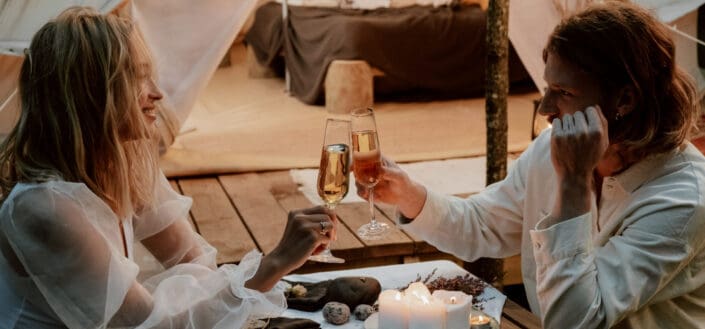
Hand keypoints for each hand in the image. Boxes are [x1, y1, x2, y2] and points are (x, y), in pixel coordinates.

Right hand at [271, 206, 334, 270]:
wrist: (281, 260)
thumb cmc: (292, 246)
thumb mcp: (298, 228)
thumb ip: (309, 221)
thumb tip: (332, 219)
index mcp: (296, 213)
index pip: (321, 208)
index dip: (330, 217)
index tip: (332, 227)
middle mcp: (300, 217)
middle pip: (328, 214)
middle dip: (334, 225)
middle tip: (333, 237)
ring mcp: (306, 226)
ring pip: (330, 225)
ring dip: (330, 236)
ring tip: (322, 245)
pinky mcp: (312, 237)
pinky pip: (327, 238)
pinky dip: (325, 245)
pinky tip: (315, 251)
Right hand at [355, 156, 426, 218]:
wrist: (404, 196)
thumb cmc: (403, 181)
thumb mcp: (398, 176)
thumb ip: (388, 172)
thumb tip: (379, 170)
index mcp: (377, 160)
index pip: (362, 157)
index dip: (354, 161)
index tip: (350, 167)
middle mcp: (370, 169)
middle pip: (356, 170)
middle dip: (357, 177)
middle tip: (363, 183)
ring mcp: (368, 180)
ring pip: (357, 182)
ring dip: (361, 188)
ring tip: (368, 193)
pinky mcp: (367, 190)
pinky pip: (361, 193)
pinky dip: (365, 196)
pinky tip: (375, 197)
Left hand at [547, 106, 607, 223]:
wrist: (573, 174)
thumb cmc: (590, 157)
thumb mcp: (603, 143)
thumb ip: (602, 124)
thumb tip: (595, 106)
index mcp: (597, 132)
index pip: (590, 109)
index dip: (588, 117)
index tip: (586, 127)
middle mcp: (583, 132)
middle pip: (578, 113)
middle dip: (578, 122)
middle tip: (578, 136)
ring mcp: (569, 134)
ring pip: (567, 117)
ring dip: (568, 125)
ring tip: (570, 139)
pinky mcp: (556, 137)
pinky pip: (556, 122)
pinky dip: (558, 128)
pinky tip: (562, 138)